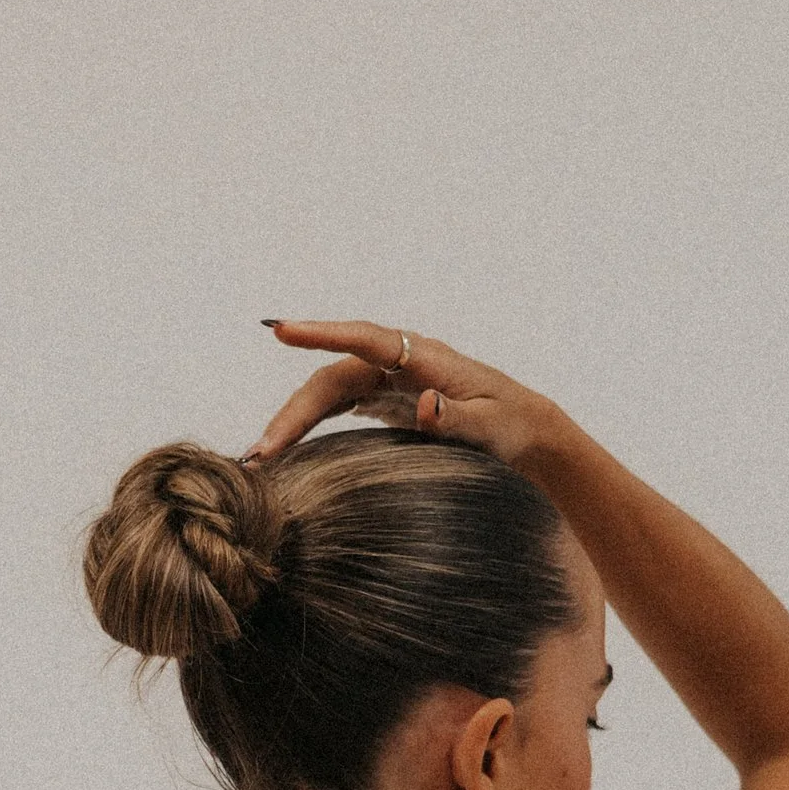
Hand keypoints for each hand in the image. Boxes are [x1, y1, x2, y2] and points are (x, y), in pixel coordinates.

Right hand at [246, 320, 564, 472]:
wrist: (526, 433)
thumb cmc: (512, 427)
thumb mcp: (491, 426)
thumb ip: (458, 418)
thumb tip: (424, 405)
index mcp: (422, 357)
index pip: (364, 340)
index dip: (322, 334)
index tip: (282, 331)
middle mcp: (397, 363)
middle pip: (332, 378)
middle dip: (294, 411)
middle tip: (262, 450)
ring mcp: (387, 382)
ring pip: (328, 394)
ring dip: (294, 422)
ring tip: (262, 458)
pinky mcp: (383, 403)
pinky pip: (337, 409)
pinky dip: (311, 427)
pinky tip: (286, 453)